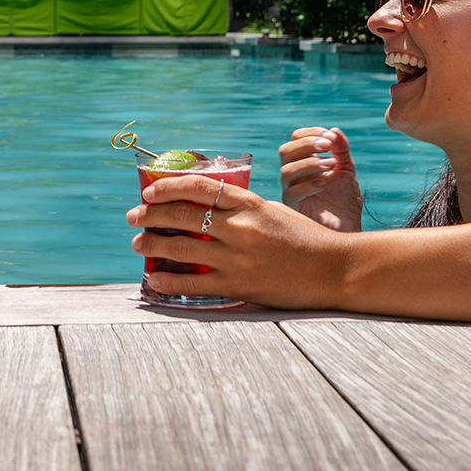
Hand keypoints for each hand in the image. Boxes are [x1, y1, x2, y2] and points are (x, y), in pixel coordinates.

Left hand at [128, 173, 352, 308]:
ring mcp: (238, 257)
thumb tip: (206, 210)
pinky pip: (194, 282)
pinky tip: (154, 280)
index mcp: (249, 203)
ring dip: (153, 244)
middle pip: (182, 214)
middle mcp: (240, 226)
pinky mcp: (240, 284)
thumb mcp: (273, 212)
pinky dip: (169, 280)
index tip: (149, 191)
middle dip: (151, 214)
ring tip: (138, 243)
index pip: (199, 186)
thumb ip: (242, 210)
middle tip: (134, 216)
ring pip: (181, 247)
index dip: (168, 186)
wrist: (336, 270)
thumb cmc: (307, 240)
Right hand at [278, 127, 363, 231]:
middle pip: (285, 151)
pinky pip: (291, 193)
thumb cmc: (345, 200)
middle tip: (327, 145)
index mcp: (305, 162)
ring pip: (286, 171)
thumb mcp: (347, 169)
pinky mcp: (295, 209)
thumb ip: (341, 150)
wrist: (350, 227)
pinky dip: (307, 185)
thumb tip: (334, 130)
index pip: (296, 139)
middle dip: (306, 144)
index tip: (330, 136)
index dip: (311, 133)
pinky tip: (324, 184)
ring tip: (331, 165)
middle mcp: (295, 175)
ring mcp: (292, 191)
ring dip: (309, 164)